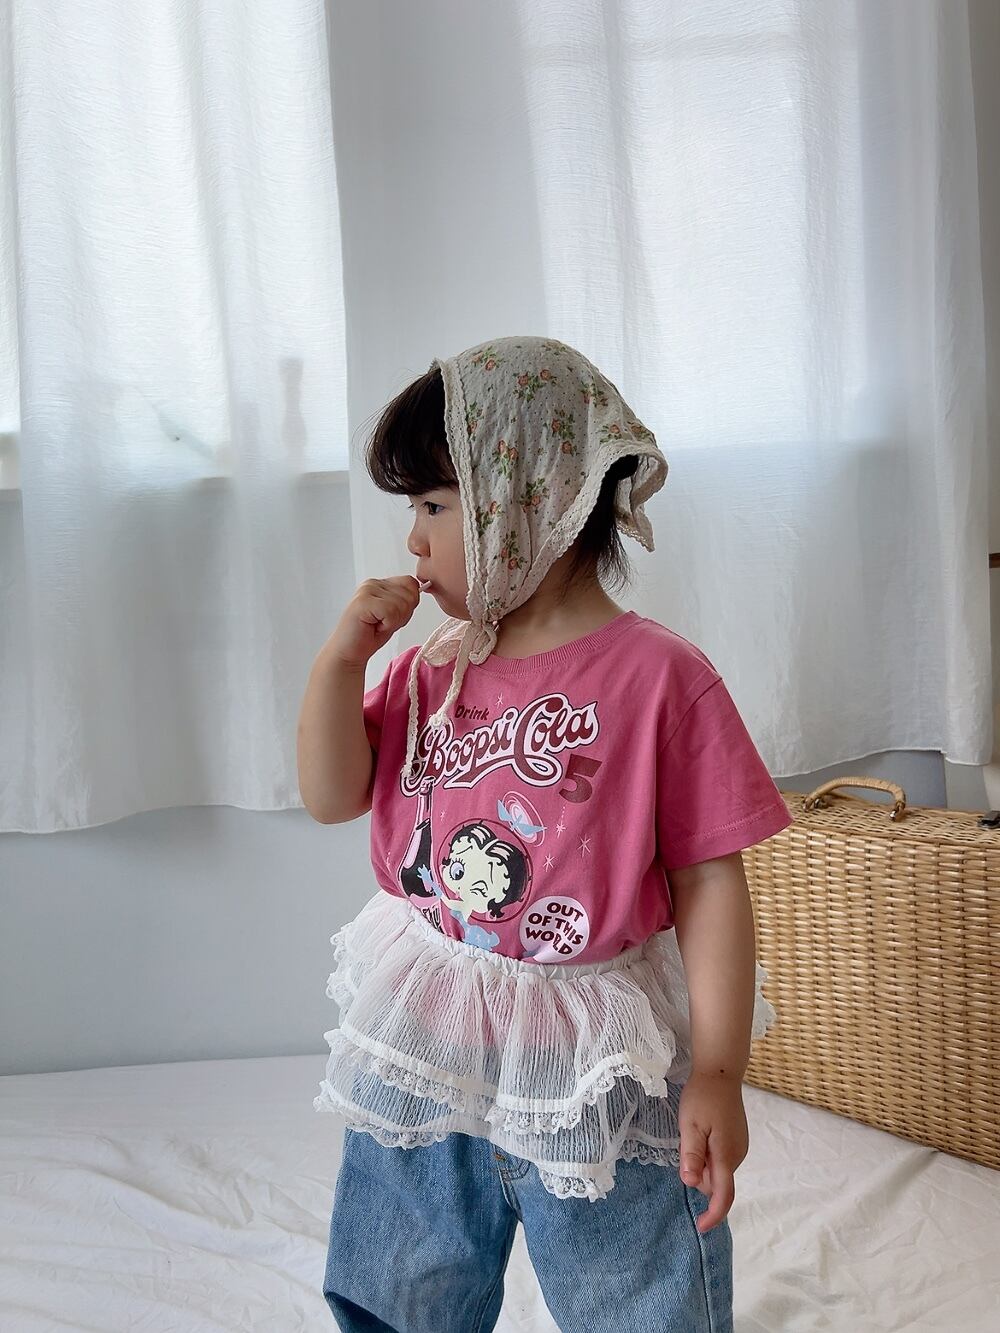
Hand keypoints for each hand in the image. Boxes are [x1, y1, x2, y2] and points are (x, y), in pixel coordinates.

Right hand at [324, 576, 423, 670]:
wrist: (349, 653)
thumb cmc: (370, 635)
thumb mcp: (395, 614)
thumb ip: (406, 600)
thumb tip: (422, 588)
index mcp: (381, 584)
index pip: (411, 583)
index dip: (409, 604)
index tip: (392, 617)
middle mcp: (373, 583)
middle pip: (410, 594)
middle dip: (402, 615)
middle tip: (383, 623)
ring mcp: (366, 591)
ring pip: (402, 604)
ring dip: (394, 621)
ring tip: (378, 625)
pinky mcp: (363, 602)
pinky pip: (391, 612)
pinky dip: (388, 625)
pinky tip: (374, 627)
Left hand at [677, 1072, 748, 1233]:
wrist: (721, 1073)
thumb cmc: (702, 1097)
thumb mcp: (690, 1125)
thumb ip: (692, 1155)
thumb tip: (691, 1183)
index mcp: (726, 1155)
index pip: (723, 1195)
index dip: (713, 1215)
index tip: (699, 1227)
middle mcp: (738, 1156)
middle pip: (716, 1183)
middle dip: (699, 1176)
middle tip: (686, 1145)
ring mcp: (740, 1148)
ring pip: (718, 1171)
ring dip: (703, 1164)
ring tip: (693, 1135)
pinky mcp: (737, 1140)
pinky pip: (721, 1160)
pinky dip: (709, 1156)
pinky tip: (702, 1134)